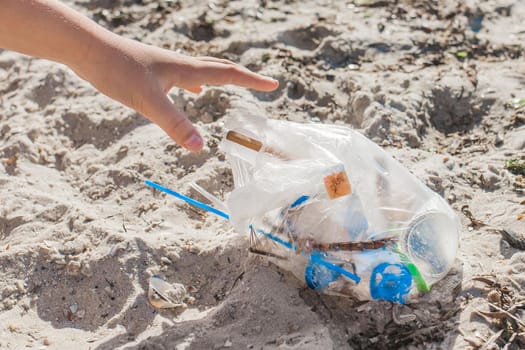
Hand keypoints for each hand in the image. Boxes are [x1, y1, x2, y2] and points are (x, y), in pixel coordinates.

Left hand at [73, 35, 278, 151]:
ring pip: (201, 71)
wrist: (87, 49)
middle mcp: (180, 65)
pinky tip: (190, 89)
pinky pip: (183, 76)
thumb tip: (200, 148)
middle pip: (220, 69)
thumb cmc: (117, 71)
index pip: (228, 74)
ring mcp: (166, 67)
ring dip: (220, 78)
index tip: (273, 84)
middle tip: (260, 84)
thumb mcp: (148, 101)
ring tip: (229, 86)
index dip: (252, 81)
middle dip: (242, 78)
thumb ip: (175, 124)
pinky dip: (195, 82)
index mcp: (186, 70)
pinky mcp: (152, 70)